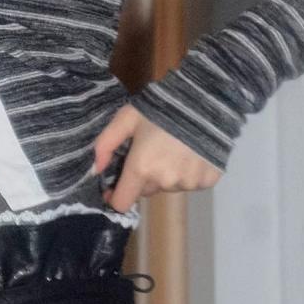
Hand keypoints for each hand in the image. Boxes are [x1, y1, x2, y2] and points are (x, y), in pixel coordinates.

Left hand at [92, 104, 221, 211]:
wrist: (206, 100)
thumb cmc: (162, 107)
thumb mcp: (127, 118)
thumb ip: (105, 144)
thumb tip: (95, 170)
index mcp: (141, 169)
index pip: (122, 203)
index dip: (115, 196)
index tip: (116, 186)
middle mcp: (164, 181)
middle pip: (146, 191)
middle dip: (144, 177)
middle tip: (152, 152)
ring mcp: (188, 183)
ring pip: (169, 187)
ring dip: (168, 174)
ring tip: (175, 149)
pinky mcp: (208, 181)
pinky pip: (191, 183)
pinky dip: (189, 173)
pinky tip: (192, 153)